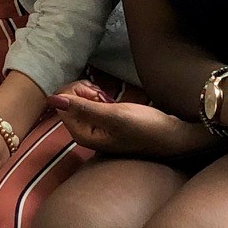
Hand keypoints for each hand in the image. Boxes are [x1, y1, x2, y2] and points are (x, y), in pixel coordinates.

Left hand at [48, 82, 212, 159]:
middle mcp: (87, 134)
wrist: (176, 135)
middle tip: (101, 94)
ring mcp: (97, 129)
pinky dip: (100, 98)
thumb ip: (82, 107)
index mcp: (83, 135)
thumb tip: (51, 98)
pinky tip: (111, 100)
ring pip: (81, 102)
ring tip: (108, 98)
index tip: (93, 92)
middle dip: (82, 92)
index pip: (62, 106)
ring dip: (92, 94)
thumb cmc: (146, 127)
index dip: (73, 92)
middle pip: (69, 103)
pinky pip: (93, 105)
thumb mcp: (113, 115)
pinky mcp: (108, 122)